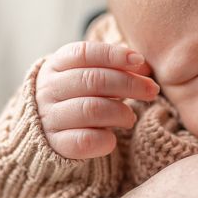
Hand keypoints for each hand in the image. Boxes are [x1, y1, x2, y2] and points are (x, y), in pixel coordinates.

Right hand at [35, 40, 158, 157]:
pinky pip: (85, 141)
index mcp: (56, 66)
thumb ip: (114, 68)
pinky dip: (106, 139)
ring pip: (92, 109)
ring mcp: (50, 117)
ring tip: (130, 118)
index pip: (84, 53)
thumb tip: (143, 65)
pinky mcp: (56, 144)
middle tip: (152, 91)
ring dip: (121, 112)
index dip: (113, 54)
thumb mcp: (89, 76)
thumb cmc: (78, 97)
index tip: (139, 60)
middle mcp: (49, 89)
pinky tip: (112, 137)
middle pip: (93, 80)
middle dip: (129, 83)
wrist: (45, 132)